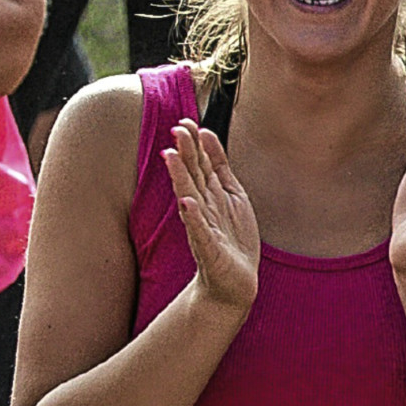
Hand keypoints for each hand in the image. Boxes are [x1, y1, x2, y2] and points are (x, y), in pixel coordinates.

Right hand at [163, 119, 260, 312]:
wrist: (234, 283)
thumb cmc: (231, 239)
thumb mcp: (231, 194)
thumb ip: (219, 166)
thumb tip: (206, 134)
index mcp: (209, 194)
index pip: (199, 163)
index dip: (193, 143)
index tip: (185, 121)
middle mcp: (202, 207)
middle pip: (193, 175)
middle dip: (185, 153)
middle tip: (177, 129)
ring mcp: (204, 227)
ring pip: (190, 197)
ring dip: (180, 178)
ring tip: (172, 157)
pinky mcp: (209, 249)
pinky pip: (199, 231)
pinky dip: (192, 218)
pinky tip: (186, 203)